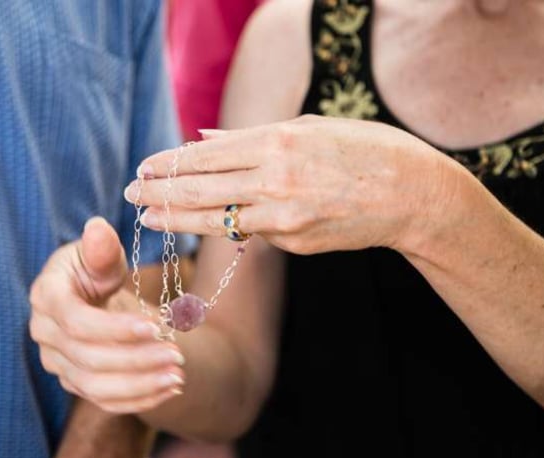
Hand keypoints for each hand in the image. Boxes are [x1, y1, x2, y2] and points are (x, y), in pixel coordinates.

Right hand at [29, 217, 185, 412]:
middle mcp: (44, 333)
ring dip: (139, 385)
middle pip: (87, 358)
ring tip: (177, 376)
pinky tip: (169, 389)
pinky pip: (103, 401)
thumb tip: (97, 228)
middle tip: (176, 354)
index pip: (76, 322)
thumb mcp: (100, 254)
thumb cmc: (95, 267)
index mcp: (46, 296)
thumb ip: (101, 247)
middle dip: (136, 359)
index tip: (154, 326)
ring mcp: (57, 361)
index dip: (114, 328)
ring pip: (94, 387)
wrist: (88, 294)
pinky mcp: (74, 381)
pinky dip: (138, 400)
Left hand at [124, 115, 453, 254]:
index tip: (144, 168)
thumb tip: (205, 137)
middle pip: (200, 188)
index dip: (169, 164)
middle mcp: (274, 179)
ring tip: (147, 219)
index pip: (206, 155)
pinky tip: (204, 225)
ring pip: (214, 219)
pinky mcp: (292, 243)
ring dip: (175, 220)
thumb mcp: (309, 127)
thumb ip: (251, 135)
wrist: (413, 195)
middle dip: (159, 193)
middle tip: (129, 195)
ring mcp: (282, 217)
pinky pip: (251, 232)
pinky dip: (226, 226)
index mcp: (277, 141)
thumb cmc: (365, 149)